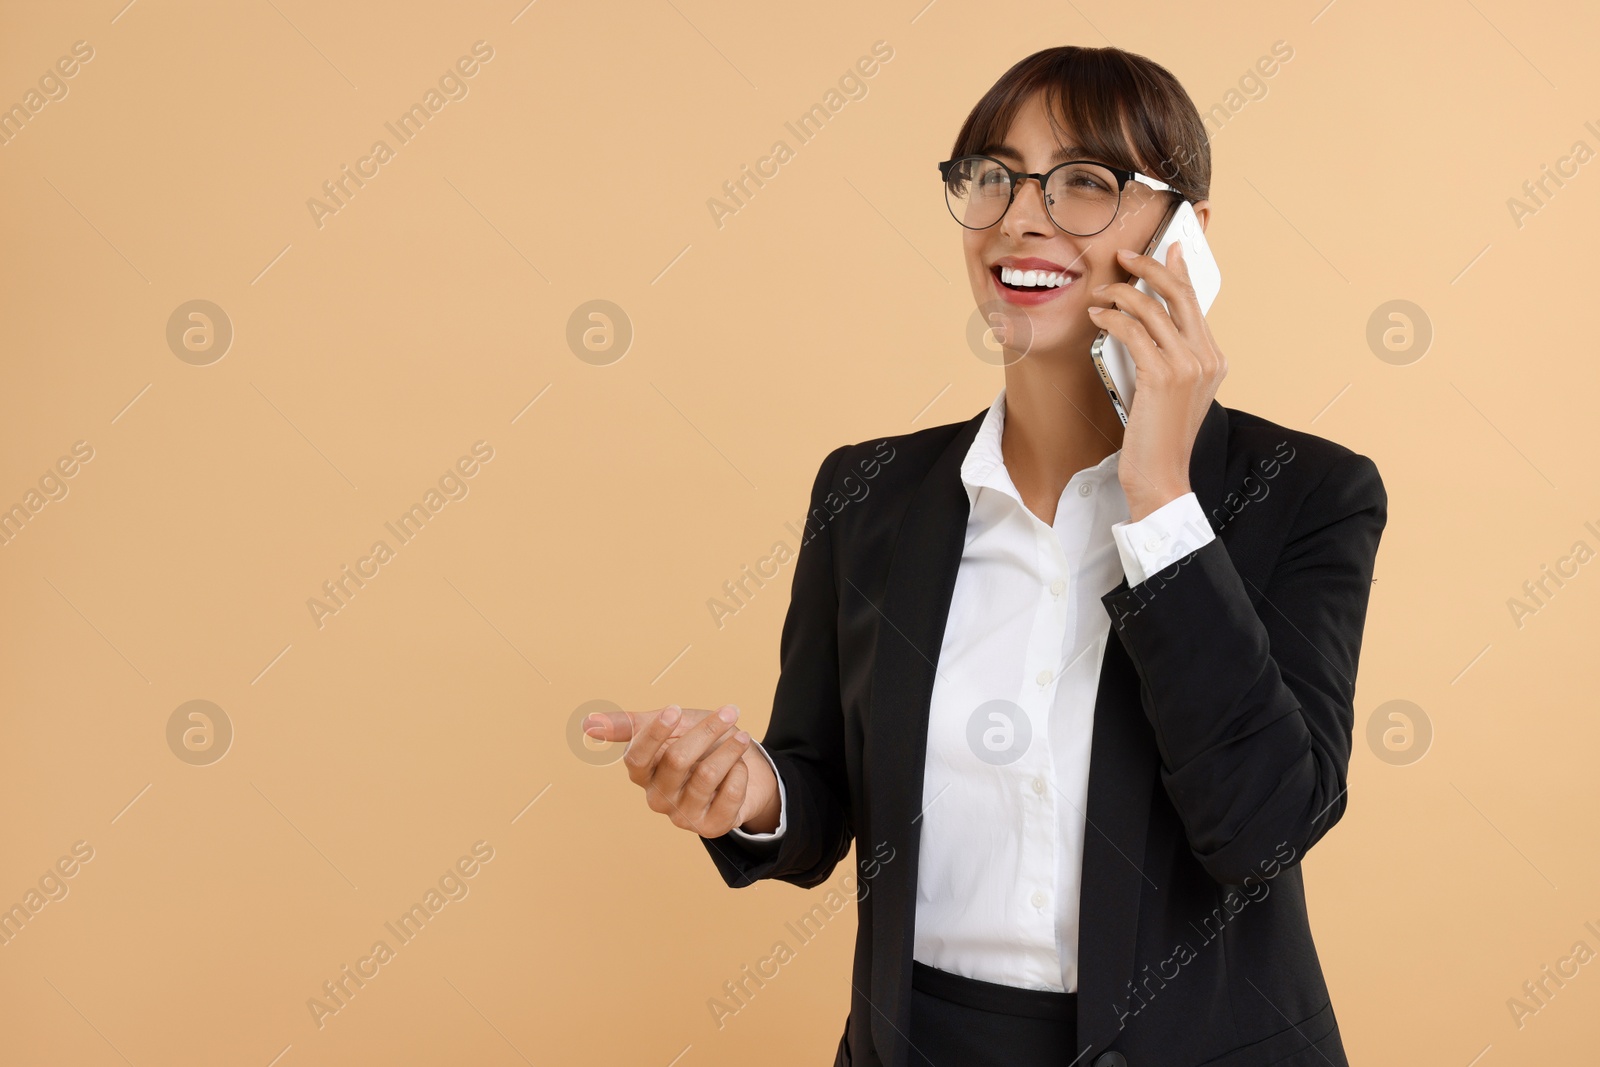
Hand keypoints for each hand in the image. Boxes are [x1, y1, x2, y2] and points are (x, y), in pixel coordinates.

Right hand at [583, 704, 781, 837]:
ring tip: (741, 736)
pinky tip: (740, 768)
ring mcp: (683, 816)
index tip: (674, 710)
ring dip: (730, 750)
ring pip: (706, 776)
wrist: (744, 768)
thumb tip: (586, 723)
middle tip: (729, 712)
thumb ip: (629, 725)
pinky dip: (740, 773)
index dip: (654, 734)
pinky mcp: (710, 828)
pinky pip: (730, 794)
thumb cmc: (700, 743)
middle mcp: (658, 798)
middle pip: (677, 760)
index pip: (636, 757)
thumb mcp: (670, 725)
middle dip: (706, 731)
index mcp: (643, 773)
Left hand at [1087, 241, 1226, 520]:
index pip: (1195, 302)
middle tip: (1124, 256)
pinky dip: (1112, 318)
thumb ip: (1168, 357)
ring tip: (1098, 295)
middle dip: (1149, 267)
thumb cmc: (1158, 438)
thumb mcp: (1172, 392)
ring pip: (1152, 308)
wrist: (1161, 478)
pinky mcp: (1163, 377)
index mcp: (1213, 359)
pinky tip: (1098, 317)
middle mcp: (1207, 358)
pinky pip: (1133, 331)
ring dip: (1120, 294)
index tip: (1164, 249)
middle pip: (1179, 293)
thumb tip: (1145, 325)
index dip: (1177, 271)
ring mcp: (1188, 366)